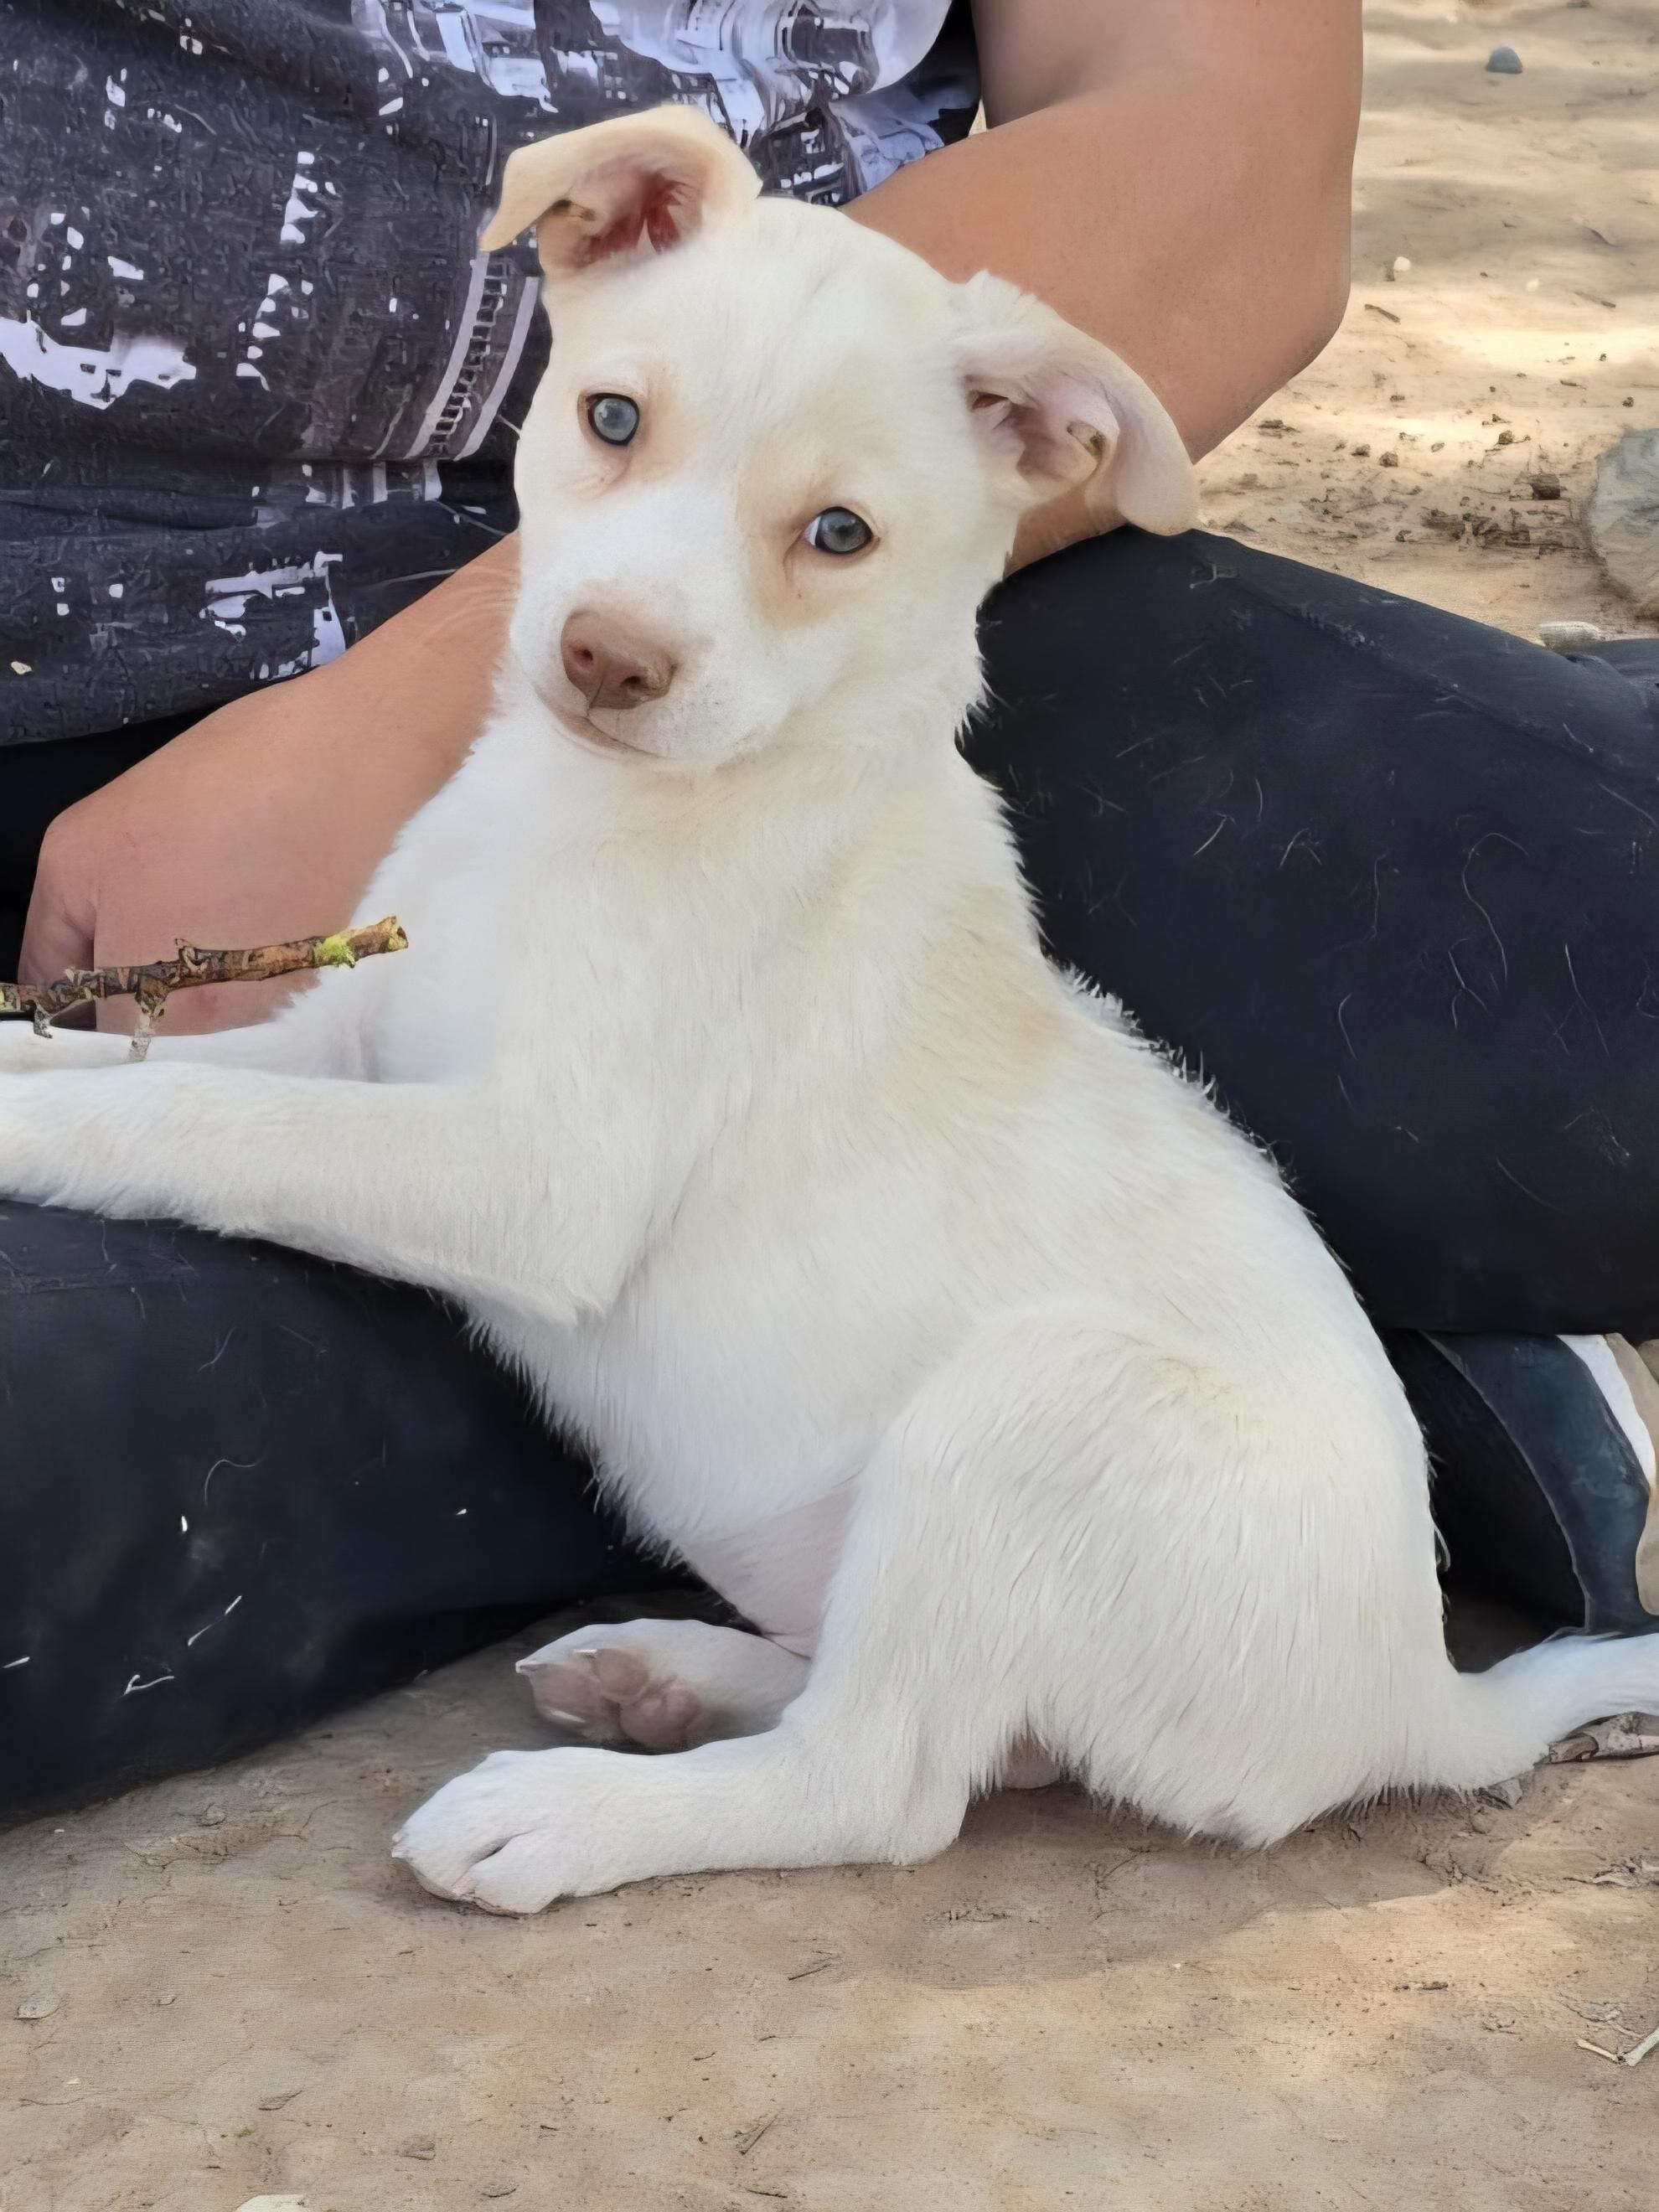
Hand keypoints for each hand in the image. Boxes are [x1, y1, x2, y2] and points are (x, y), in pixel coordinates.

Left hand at [22, 540, 516, 1031]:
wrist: (352, 764)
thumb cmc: (209, 791)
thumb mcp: (77, 848)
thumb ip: (50, 942)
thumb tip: (53, 997)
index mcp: (149, 1007)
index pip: (91, 1052)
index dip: (82, 1010)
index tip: (95, 962)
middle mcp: (217, 1040)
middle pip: (155, 1051)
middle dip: (137, 1006)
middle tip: (148, 927)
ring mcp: (277, 1025)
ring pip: (209, 1035)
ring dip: (195, 994)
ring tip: (209, 914)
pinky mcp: (319, 1000)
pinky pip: (258, 1012)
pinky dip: (245, 978)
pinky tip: (253, 913)